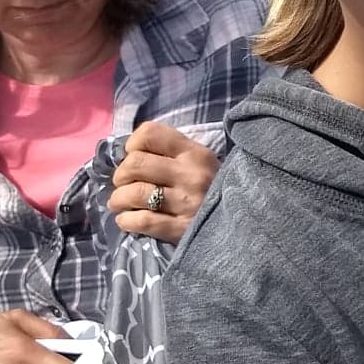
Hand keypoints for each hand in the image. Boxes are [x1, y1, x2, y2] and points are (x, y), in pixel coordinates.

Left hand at [110, 122, 219, 242]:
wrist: (244, 225)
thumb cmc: (213, 189)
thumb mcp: (201, 162)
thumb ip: (171, 153)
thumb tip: (128, 153)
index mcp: (195, 153)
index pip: (150, 134)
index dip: (132, 143)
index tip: (132, 155)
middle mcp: (191, 175)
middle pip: (135, 164)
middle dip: (121, 174)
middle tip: (123, 183)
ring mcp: (187, 203)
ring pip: (134, 193)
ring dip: (118, 199)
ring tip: (120, 203)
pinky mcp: (182, 230)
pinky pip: (142, 222)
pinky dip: (126, 221)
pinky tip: (127, 220)